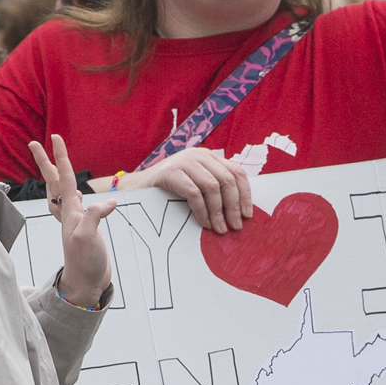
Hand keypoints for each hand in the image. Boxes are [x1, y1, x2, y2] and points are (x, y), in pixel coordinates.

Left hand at [32, 136, 118, 307]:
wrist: (87, 285)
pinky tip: (78, 195)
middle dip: (46, 162)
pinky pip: (76, 207)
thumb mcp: (88, 238)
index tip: (54, 137)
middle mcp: (70, 213)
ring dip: (56, 177)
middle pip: (55, 182)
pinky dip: (75, 197)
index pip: (63, 177)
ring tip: (52, 165)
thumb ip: (94, 217)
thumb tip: (107, 203)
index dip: (59, 157)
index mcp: (70, 211)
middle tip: (35, 144)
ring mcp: (76, 221)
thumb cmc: (85, 264)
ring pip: (63, 193)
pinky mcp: (84, 229)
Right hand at [128, 145, 255, 232]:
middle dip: (234, 206)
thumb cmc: (170, 190)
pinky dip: (202, 211)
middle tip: (236, 226)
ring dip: (218, 212)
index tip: (248, 215)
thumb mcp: (196, 184)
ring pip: (212, 187)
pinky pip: (194, 193)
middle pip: (227, 179)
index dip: (245, 194)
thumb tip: (239, 211)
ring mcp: (184, 161)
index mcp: (208, 157)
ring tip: (220, 229)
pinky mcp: (171, 172)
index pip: (236, 172)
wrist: (137, 188)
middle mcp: (198, 155)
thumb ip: (214, 188)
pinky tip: (204, 223)